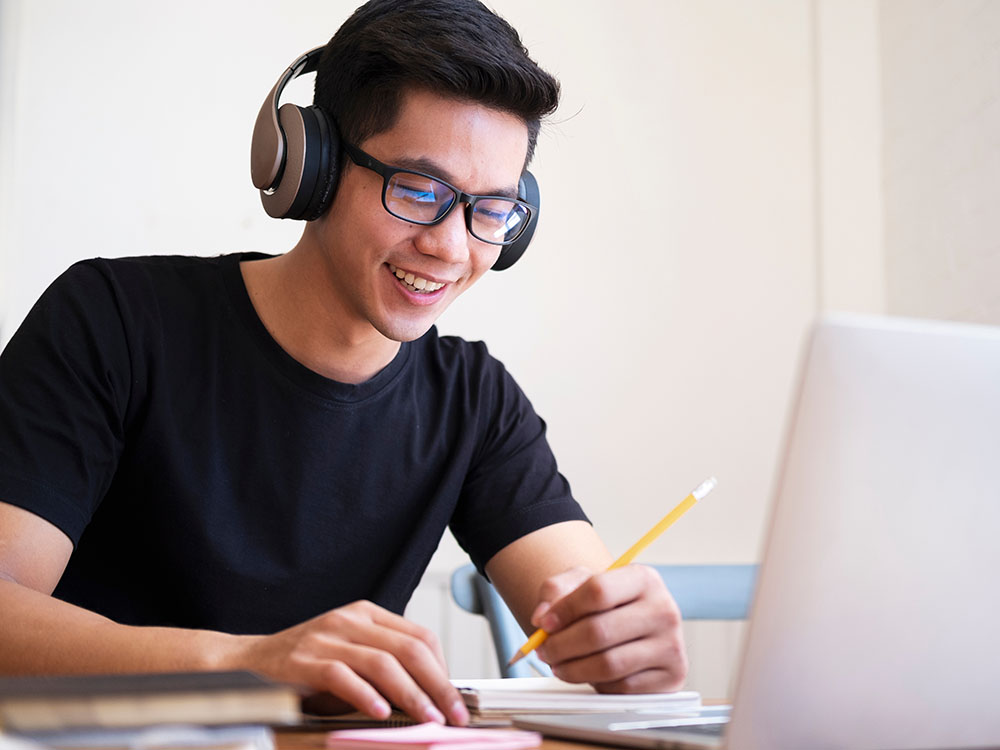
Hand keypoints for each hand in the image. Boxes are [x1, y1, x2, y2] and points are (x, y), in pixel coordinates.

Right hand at [230, 600, 468, 724]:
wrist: (251, 661)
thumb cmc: (308, 664)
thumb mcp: (352, 655)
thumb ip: (385, 667)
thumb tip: (430, 697)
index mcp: (367, 615)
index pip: (420, 637)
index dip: (443, 669)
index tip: (455, 698)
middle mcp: (350, 620)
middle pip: (409, 649)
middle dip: (438, 685)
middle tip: (454, 714)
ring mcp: (327, 638)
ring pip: (382, 663)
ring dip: (411, 695)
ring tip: (428, 718)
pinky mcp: (305, 661)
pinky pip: (342, 676)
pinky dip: (365, 695)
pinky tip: (380, 712)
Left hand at [530, 565, 687, 692]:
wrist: (636, 625)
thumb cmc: (606, 604)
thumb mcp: (581, 583)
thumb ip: (555, 591)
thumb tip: (542, 618)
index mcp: (644, 578)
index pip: (598, 591)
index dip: (564, 609)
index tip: (543, 623)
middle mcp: (664, 609)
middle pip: (600, 631)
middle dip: (561, 645)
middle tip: (544, 650)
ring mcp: (671, 645)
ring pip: (609, 664)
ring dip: (573, 669)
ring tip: (558, 664)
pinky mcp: (672, 677)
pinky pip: (622, 688)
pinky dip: (597, 684)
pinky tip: (589, 674)